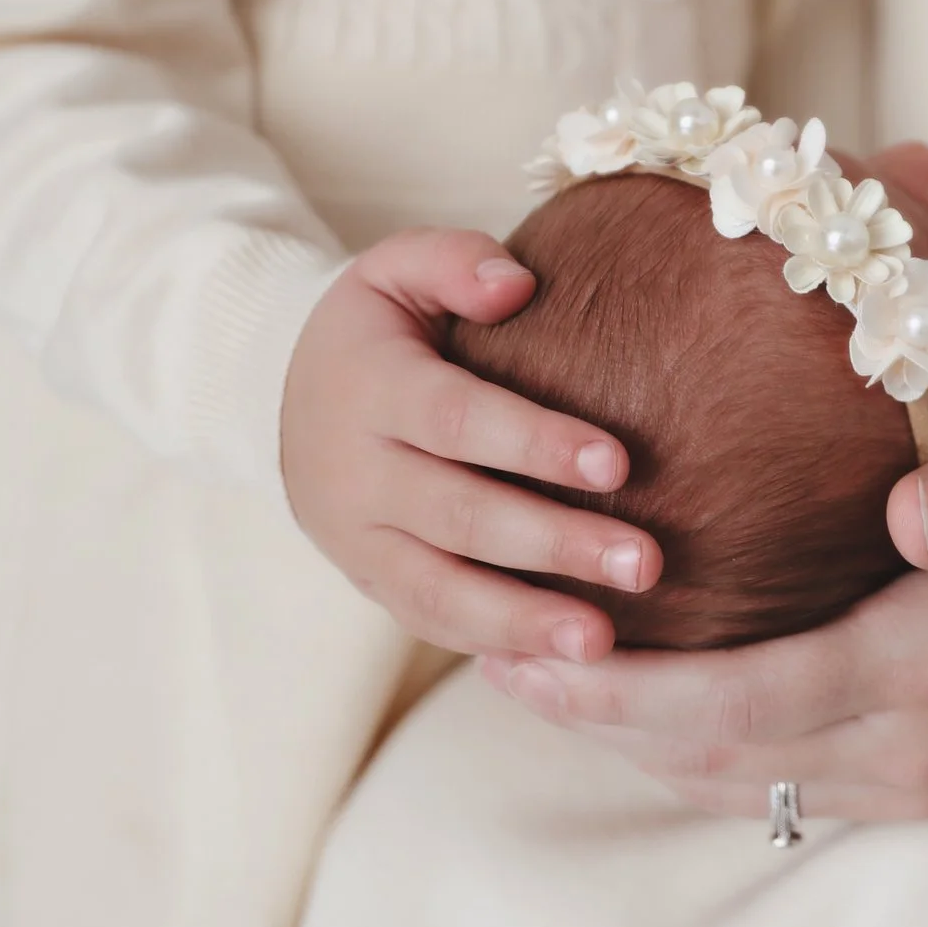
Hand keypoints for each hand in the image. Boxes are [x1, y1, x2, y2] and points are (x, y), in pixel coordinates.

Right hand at [283, 227, 660, 662]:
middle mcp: (355, 474)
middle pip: (460, 515)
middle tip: (644, 564)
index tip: (617, 461)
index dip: (534, 441)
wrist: (283, 399)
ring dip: (523, 621)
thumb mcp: (395, 268)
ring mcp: (358, 540)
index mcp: (371, 387)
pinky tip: (563, 665)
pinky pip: (432, 624)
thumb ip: (454, 261)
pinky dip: (495, 647)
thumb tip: (516, 285)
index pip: (456, 418)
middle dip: (553, 544)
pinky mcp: (371, 583)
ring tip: (603, 643)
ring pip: (438, 591)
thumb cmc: (377, 330)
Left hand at [483, 429, 927, 819]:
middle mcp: (911, 744)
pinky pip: (775, 789)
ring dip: (630, 744)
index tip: (543, 649)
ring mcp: (910, 780)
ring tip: (536, 680)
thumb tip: (917, 511)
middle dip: (599, 718)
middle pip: (719, 753)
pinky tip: (635, 709)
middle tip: (495, 654)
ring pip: (735, 784)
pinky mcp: (910, 788)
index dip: (633, 689)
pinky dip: (691, 755)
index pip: (749, 697)